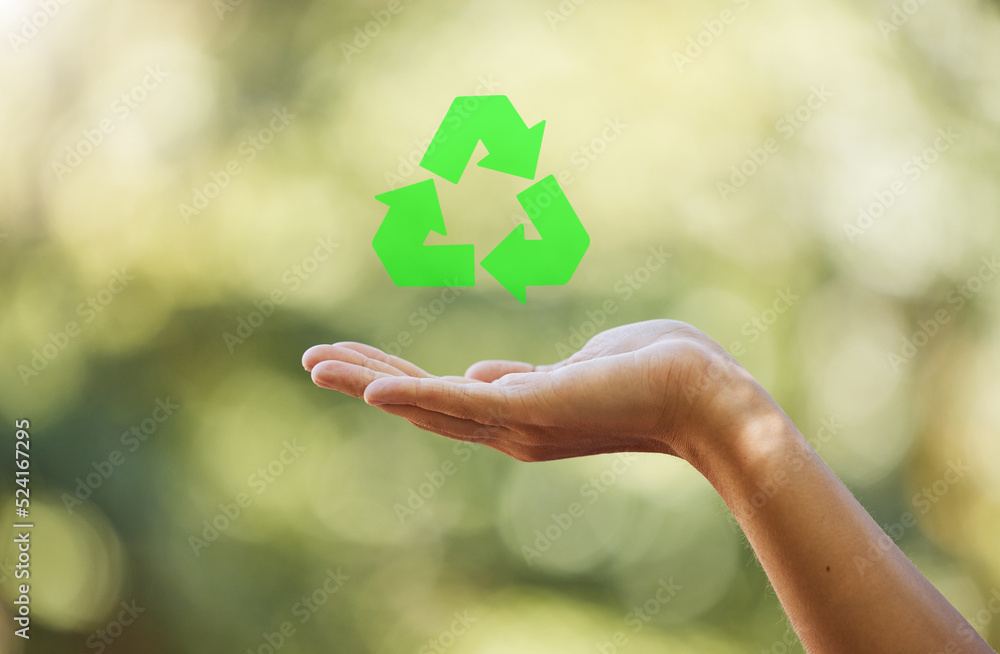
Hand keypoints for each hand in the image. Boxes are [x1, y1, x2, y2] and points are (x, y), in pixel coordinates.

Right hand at [302, 319, 774, 462]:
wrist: (710, 396)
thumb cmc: (656, 372)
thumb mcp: (576, 367)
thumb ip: (526, 377)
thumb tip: (483, 373)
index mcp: (519, 412)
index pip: (442, 397)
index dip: (394, 381)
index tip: (356, 366)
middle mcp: (510, 426)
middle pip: (422, 404)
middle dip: (364, 382)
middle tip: (312, 363)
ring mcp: (520, 421)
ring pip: (429, 404)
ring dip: (369, 384)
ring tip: (318, 366)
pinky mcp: (534, 409)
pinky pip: (462, 404)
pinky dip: (414, 396)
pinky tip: (371, 388)